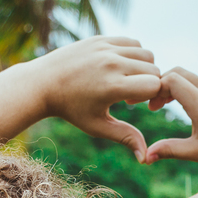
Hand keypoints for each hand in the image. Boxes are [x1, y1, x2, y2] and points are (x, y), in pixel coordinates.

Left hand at [34, 36, 161, 161]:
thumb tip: (145, 158)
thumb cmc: (70, 109)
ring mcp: (105, 48)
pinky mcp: (100, 39)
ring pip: (146, 53)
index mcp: (113, 86)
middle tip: (129, 95)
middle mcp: (111, 63)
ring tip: (126, 79)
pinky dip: (133, 54)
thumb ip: (125, 137)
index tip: (134, 104)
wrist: (41, 84)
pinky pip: (132, 42)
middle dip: (149, 83)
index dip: (151, 97)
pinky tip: (119, 67)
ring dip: (144, 67)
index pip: (155, 85)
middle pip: (154, 69)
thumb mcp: (97, 126)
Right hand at [143, 68, 197, 171]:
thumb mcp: (197, 153)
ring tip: (162, 106)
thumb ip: (170, 150)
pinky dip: (184, 88)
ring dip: (172, 86)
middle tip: (152, 105)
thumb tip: (144, 157)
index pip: (171, 80)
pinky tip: (179, 106)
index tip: (147, 107)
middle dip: (160, 84)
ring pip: (188, 76)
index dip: (154, 89)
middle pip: (177, 72)